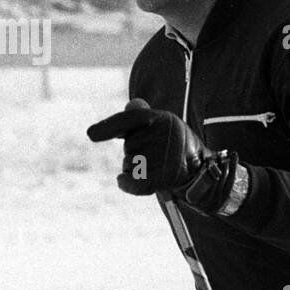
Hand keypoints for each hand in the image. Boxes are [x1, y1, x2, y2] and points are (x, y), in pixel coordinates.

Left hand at [86, 98, 209, 195]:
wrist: (198, 169)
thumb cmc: (175, 143)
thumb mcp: (163, 123)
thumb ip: (142, 116)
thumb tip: (130, 105)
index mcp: (163, 120)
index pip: (129, 121)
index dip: (108, 127)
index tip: (90, 135)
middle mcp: (163, 139)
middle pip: (128, 146)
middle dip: (134, 150)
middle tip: (154, 153)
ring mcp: (162, 161)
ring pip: (128, 164)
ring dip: (134, 167)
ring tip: (155, 165)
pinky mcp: (160, 180)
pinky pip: (132, 182)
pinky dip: (126, 183)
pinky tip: (123, 181)